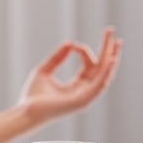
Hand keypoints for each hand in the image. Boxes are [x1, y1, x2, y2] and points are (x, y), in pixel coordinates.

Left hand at [0, 26, 121, 142]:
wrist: (26, 111)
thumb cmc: (33, 95)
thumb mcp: (45, 71)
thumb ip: (57, 58)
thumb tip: (70, 42)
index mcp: (77, 86)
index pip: (90, 65)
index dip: (84, 50)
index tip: (73, 45)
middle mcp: (84, 91)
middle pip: (102, 68)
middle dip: (108, 50)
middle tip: (112, 31)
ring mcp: (85, 97)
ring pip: (104, 75)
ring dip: (112, 58)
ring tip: (117, 43)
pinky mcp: (82, 101)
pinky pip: (99, 85)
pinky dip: (106, 72)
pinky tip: (111, 60)